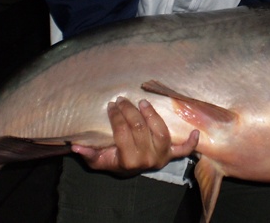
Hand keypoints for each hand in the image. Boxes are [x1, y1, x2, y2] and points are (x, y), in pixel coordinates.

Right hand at [71, 97, 199, 174]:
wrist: (127, 169)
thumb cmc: (112, 161)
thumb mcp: (97, 161)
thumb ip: (88, 153)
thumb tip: (75, 145)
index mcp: (129, 160)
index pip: (123, 133)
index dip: (116, 117)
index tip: (111, 105)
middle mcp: (148, 159)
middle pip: (141, 129)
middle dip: (130, 111)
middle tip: (122, 99)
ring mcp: (161, 156)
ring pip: (161, 133)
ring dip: (153, 116)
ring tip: (143, 102)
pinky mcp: (171, 155)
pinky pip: (183, 150)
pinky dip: (191, 143)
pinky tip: (195, 132)